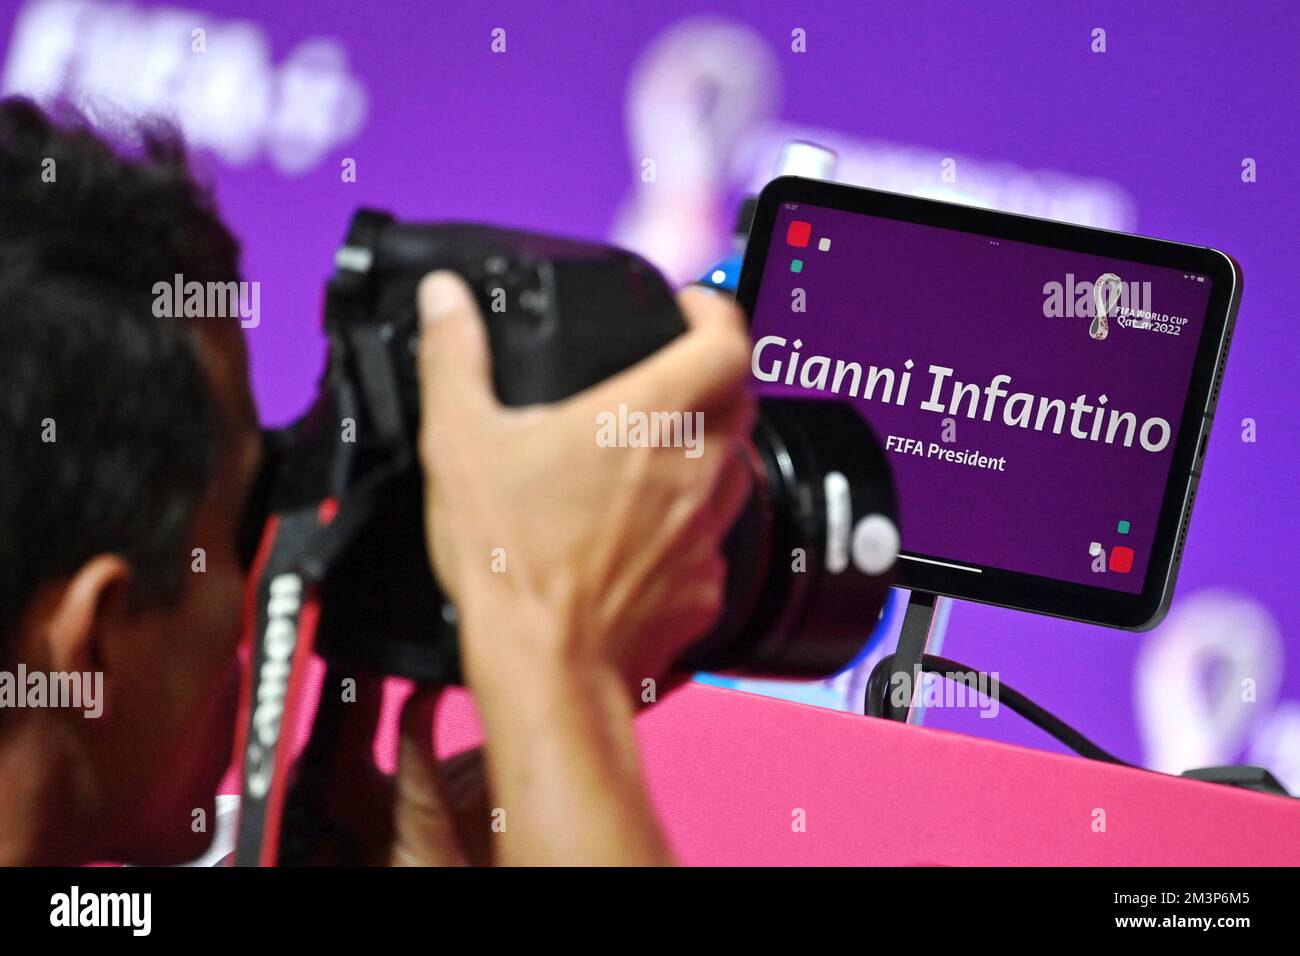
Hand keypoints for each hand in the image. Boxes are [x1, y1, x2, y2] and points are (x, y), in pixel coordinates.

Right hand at [415, 273, 754, 694]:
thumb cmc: (513, 563)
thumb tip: (445, 301)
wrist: (546, 668)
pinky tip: (643, 533)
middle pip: (741, 400)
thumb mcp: (460, 443)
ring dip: (705, 449)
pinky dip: (688, 524)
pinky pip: (713, 539)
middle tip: (670, 375)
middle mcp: (695, 469)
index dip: (715, 313)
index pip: (728, 342)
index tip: (692, 309)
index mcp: (650, 419)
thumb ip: (453, 358)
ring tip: (651, 453)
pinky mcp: (705, 585)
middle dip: (714, 375)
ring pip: (733, 469)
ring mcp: (706, 531)